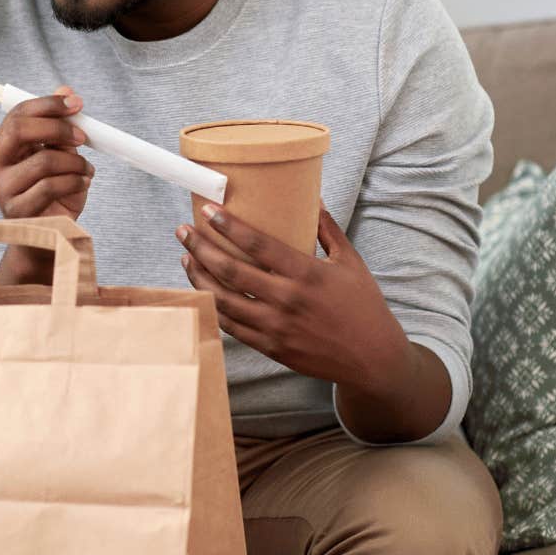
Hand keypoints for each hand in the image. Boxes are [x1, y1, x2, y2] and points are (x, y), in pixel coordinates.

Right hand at [0, 84, 93, 219]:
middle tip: (81, 137)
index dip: (49, 105)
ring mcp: (2, 188)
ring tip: (86, 170)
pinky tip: (82, 183)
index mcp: (1, 145)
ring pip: (43, 161)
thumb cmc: (51, 192)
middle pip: (19, 130)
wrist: (46, 235)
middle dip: (57, 128)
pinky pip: (50, 187)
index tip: (77, 104)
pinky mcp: (16, 210)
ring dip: (74, 163)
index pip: (18, 114)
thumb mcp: (59, 154)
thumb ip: (59, 125)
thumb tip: (66, 90)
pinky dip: (74, 181)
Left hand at [175, 205, 409, 395]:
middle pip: (231, 270)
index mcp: (307, 274)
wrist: (372, 358)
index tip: (207, 211)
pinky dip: (213, 307)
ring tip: (186, 258)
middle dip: (201, 248)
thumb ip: (327, 229)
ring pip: (224, 300)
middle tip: (183, 231)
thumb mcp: (350, 261)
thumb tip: (312, 197)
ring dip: (199, 277)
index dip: (229, 226)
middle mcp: (287, 300)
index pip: (258, 245)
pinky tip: (204, 291)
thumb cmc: (363, 305)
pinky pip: (232, 327)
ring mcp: (276, 327)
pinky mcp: (271, 347)